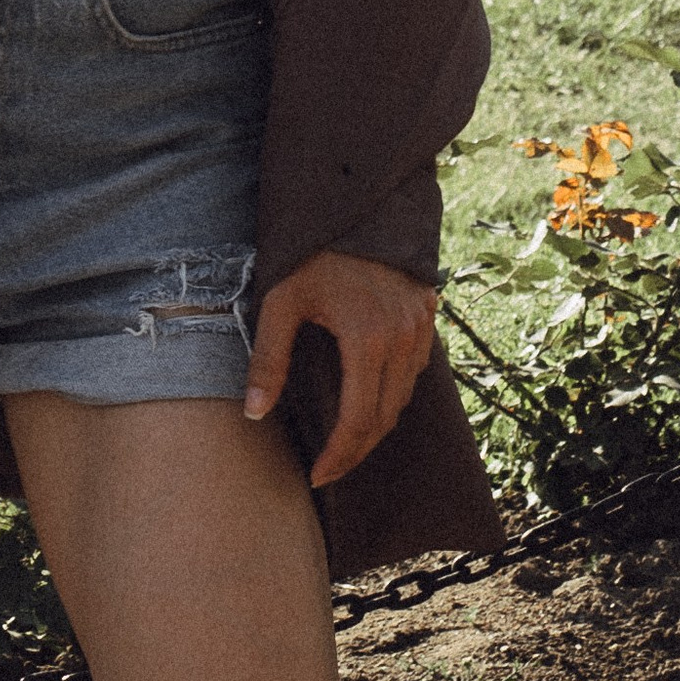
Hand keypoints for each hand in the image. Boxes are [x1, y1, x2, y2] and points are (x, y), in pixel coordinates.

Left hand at [243, 248, 437, 487]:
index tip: (317, 477)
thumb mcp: (282, 300)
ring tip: (346, 441)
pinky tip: (371, 397)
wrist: (356, 204)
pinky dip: (394, 394)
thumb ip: (269, 358)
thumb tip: (254, 413)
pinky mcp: (426, 316)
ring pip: (404, 398)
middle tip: (330, 468)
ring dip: (377, 425)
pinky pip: (415, 371)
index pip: (358, 422)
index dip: (338, 457)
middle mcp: (403, 338)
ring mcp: (420, 327)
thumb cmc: (314, 251)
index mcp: (368, 339)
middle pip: (385, 419)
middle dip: (357, 451)